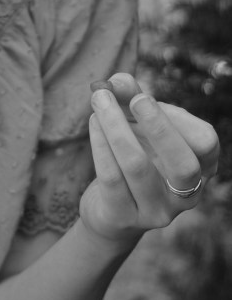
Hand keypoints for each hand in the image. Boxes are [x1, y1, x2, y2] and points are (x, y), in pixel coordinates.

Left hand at [79, 72, 218, 245]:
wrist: (111, 210)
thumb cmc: (134, 154)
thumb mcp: (137, 122)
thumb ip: (130, 95)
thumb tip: (116, 81)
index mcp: (200, 169)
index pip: (206, 143)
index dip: (177, 119)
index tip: (143, 97)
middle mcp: (186, 195)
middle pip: (183, 164)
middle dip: (159, 127)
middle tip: (136, 98)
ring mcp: (156, 211)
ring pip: (137, 166)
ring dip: (116, 127)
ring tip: (99, 99)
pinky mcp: (124, 218)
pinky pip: (111, 178)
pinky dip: (100, 144)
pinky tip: (93, 122)